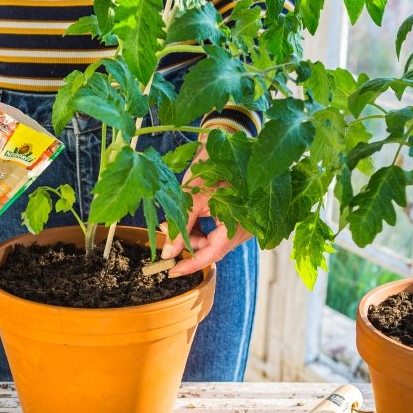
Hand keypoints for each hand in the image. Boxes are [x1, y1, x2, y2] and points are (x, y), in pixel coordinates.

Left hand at [160, 135, 252, 276]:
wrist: (229, 140)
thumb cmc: (213, 165)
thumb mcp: (193, 196)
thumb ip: (182, 227)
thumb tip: (169, 253)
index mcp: (238, 223)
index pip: (213, 254)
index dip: (191, 265)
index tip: (171, 271)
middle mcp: (246, 228)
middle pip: (213, 247)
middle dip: (188, 242)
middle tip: (167, 229)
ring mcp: (245, 224)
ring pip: (215, 239)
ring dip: (195, 234)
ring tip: (176, 219)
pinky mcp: (241, 218)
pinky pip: (220, 230)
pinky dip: (204, 227)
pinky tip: (192, 215)